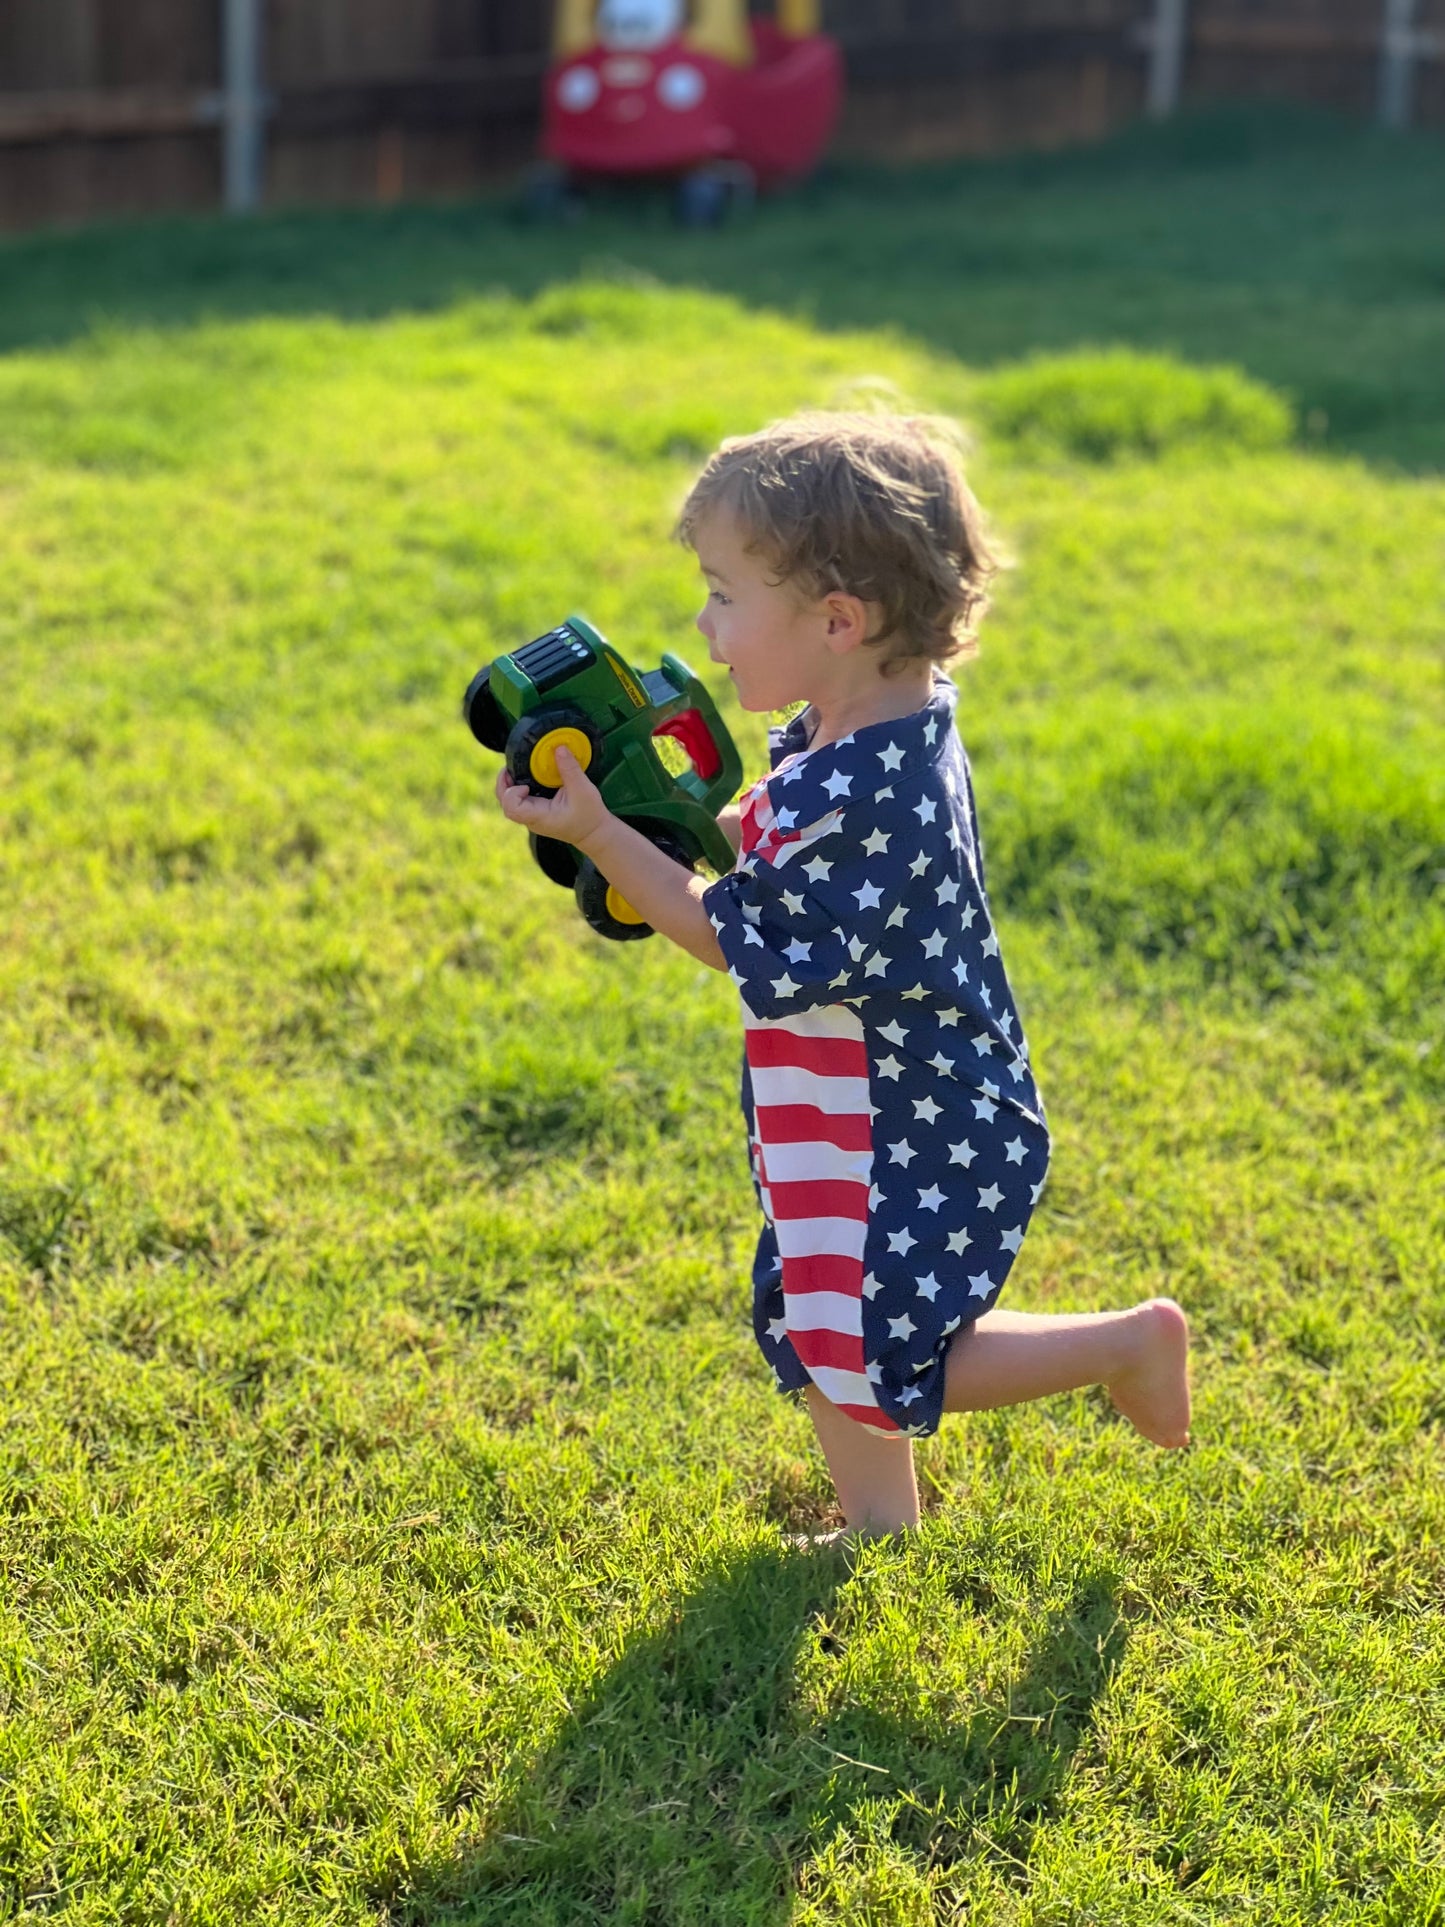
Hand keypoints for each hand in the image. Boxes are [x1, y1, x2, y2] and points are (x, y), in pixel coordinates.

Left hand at [495, 743, 610, 849]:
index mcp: (540, 817)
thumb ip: (570, 769)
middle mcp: (532, 820)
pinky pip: (520, 801)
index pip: (511, 808)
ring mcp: (533, 818)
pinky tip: (527, 777)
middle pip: (505, 805)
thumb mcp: (583, 790)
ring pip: (510, 803)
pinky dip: (518, 788)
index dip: (512, 793)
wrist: (595, 833)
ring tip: (516, 769)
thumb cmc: (590, 816)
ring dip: (509, 786)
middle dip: (504, 785)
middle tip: (510, 768)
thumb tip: (559, 748)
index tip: (526, 784)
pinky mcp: (537, 812)